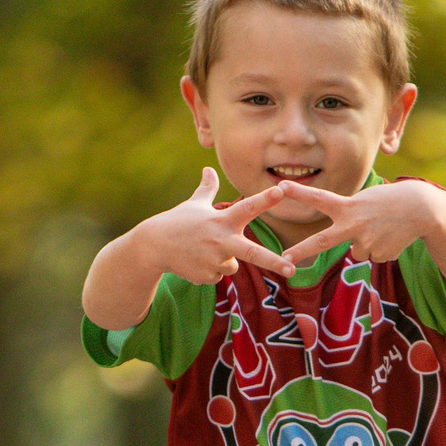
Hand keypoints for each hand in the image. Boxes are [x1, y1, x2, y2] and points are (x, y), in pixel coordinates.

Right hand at [141, 168, 296, 282]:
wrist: (153, 246)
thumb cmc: (177, 221)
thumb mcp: (193, 203)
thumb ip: (207, 189)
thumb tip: (208, 169)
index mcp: (222, 219)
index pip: (248, 206)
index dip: (266, 199)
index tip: (281, 190)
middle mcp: (221, 240)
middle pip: (253, 253)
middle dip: (274, 262)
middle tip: (292, 268)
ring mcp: (214, 260)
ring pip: (233, 265)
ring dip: (223, 260)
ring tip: (202, 251)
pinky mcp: (207, 276)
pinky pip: (219, 276)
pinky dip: (210, 270)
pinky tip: (195, 261)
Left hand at [269, 179, 432, 266]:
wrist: (422, 209)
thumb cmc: (390, 201)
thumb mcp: (365, 201)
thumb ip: (350, 219)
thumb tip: (351, 250)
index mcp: (348, 207)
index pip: (319, 198)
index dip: (298, 193)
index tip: (279, 187)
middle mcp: (353, 226)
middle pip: (321, 242)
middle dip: (301, 251)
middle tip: (284, 260)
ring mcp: (366, 243)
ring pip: (357, 251)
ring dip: (367, 243)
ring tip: (383, 229)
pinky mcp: (380, 255)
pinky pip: (373, 256)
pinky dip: (381, 248)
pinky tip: (392, 236)